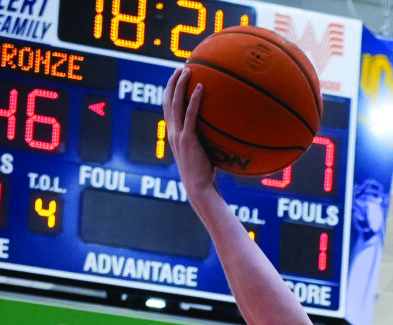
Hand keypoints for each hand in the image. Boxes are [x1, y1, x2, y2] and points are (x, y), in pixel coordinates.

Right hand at [161, 75, 217, 196]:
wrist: (199, 189)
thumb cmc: (205, 175)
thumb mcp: (204, 152)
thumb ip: (208, 139)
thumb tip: (225, 129)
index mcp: (174, 135)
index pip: (168, 109)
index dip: (170, 92)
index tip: (177, 79)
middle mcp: (172, 133)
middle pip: (167, 101)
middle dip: (172, 83)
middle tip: (180, 68)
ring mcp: (178, 136)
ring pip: (175, 104)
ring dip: (180, 85)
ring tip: (186, 70)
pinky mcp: (188, 139)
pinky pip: (190, 115)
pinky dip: (194, 100)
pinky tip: (201, 87)